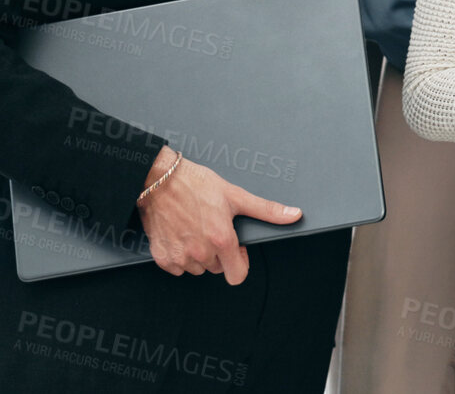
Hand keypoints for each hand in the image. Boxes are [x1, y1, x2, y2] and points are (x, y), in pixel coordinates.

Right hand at [137, 147, 301, 284]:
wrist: (159, 179)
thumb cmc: (196, 184)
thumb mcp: (236, 195)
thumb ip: (266, 210)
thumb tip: (294, 215)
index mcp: (221, 239)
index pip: (238, 275)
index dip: (240, 262)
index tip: (236, 246)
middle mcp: (200, 252)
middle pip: (217, 269)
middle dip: (219, 254)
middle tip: (212, 229)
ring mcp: (180, 256)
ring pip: (197, 269)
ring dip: (199, 255)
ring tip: (196, 229)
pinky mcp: (162, 257)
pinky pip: (177, 268)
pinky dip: (180, 256)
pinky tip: (181, 234)